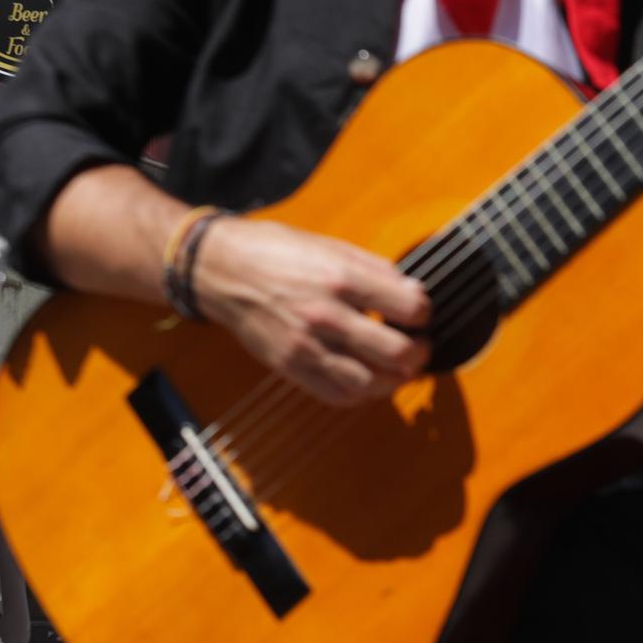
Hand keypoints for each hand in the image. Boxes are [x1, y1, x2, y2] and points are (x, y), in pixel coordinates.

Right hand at [192, 218, 428, 405]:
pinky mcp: (290, 366)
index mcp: (340, 278)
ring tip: (396, 366)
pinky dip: (363, 393)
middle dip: (419, 352)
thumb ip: (374, 270)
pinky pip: (338, 396)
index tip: (417, 313)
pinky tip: (367, 378)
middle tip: (418, 345)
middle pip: (397, 353)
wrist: (219, 270)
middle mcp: (325, 315)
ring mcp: (306, 346)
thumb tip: (411, 292)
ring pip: (371, 383)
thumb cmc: (274, 252)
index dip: (423, 312)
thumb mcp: (329, 246)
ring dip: (394, 379)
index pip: (410, 307)